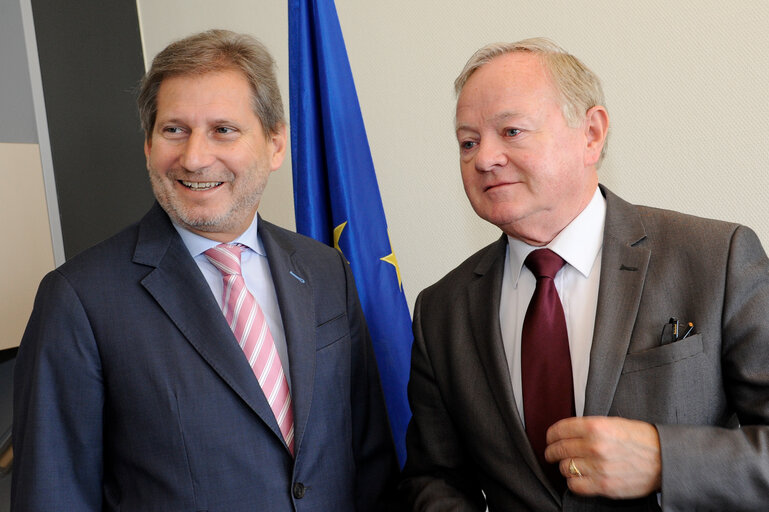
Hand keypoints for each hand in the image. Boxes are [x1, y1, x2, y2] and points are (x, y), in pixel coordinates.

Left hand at [544, 416, 660, 498]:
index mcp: (596, 427)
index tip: (550, 438)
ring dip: (564, 467)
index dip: (551, 435)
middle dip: (552, 452)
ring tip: (569, 465)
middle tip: (551, 453)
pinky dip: (573, 482)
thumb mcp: (613, 423)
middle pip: (559, 449)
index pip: (560, 430)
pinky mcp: (604, 486)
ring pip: (565, 468)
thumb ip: (589, 426)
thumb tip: (567, 431)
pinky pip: (575, 486)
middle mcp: (595, 446)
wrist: (664, 459)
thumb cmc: (641, 439)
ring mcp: (599, 467)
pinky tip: (578, 477)